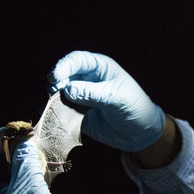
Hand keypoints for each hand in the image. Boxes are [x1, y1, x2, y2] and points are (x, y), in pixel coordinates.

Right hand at [49, 51, 165, 151]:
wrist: (140, 132)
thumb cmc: (134, 107)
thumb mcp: (117, 98)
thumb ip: (93, 93)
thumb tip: (68, 90)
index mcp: (99, 68)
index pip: (77, 61)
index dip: (64, 66)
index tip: (55, 76)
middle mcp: (86, 79)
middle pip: (63, 75)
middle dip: (55, 83)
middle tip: (53, 92)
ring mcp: (80, 96)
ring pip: (59, 93)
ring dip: (53, 99)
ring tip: (54, 107)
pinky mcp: (77, 113)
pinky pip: (62, 111)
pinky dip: (56, 114)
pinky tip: (53, 118)